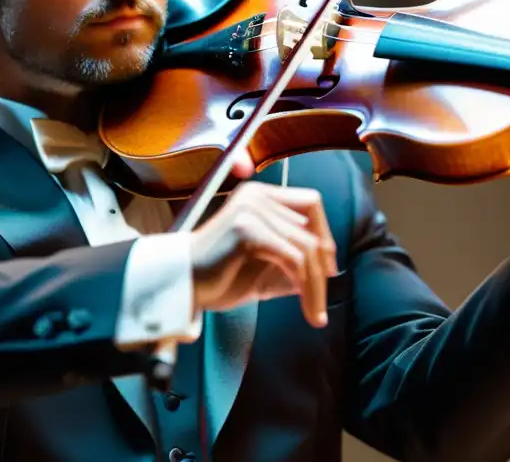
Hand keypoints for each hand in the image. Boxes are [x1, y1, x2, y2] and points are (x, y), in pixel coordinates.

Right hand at [188, 174, 337, 327]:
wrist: (180, 287)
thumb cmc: (220, 278)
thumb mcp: (266, 267)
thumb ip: (294, 260)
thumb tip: (329, 269)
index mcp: (261, 196)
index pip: (310, 204)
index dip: (325, 235)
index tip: (328, 270)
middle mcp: (257, 195)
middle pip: (311, 228)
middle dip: (322, 267)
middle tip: (322, 299)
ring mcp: (251, 209)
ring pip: (306, 247)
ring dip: (316, 285)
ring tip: (316, 314)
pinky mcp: (247, 230)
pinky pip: (293, 259)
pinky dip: (306, 287)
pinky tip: (307, 309)